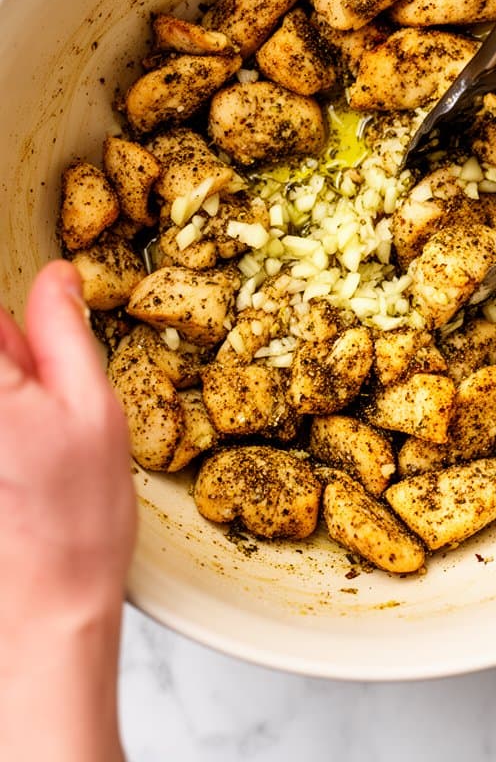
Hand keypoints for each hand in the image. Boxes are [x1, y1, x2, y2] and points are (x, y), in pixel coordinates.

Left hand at [0, 260, 135, 761]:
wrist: (45, 610)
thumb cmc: (76, 521)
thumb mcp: (94, 408)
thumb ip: (63, 331)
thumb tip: (56, 276)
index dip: (23, 324)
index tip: (43, 355)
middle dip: (12, 360)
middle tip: (42, 405)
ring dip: (12, 396)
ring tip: (29, 446)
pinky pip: (0, 419)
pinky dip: (10, 429)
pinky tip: (16, 467)